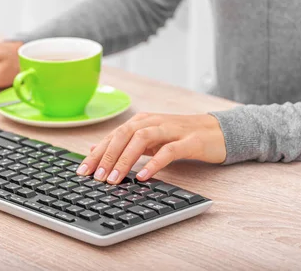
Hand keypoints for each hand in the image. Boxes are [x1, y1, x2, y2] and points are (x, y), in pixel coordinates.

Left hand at [76, 113, 225, 183]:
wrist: (218, 131)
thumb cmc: (180, 137)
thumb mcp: (150, 138)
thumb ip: (125, 142)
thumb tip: (95, 148)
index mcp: (142, 121)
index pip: (113, 135)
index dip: (96, 153)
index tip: (82, 170)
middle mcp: (153, 122)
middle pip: (124, 134)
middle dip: (106, 155)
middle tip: (95, 176)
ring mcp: (172, 130)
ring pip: (142, 139)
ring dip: (125, 159)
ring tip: (114, 178)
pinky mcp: (190, 141)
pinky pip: (169, 151)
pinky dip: (154, 164)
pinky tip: (143, 177)